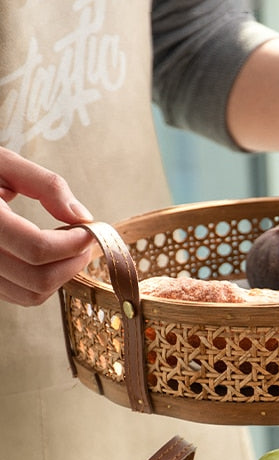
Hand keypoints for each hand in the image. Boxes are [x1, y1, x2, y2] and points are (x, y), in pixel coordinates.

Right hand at [0, 148, 93, 305]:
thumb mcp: (4, 163)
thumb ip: (46, 185)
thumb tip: (82, 216)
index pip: (37, 249)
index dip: (73, 243)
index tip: (90, 229)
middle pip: (38, 279)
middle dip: (72, 262)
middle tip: (84, 240)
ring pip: (32, 295)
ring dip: (61, 275)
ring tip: (68, 246)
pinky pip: (21, 295)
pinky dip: (45, 281)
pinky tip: (49, 255)